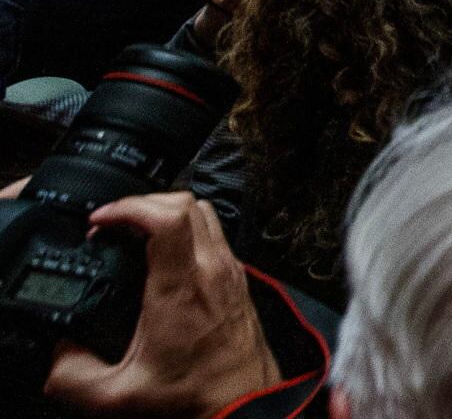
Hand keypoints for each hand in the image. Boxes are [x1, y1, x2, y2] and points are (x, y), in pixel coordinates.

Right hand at [38, 193, 276, 415]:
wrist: (244, 406)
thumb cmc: (195, 397)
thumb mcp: (116, 397)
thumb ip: (73, 376)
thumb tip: (58, 353)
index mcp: (182, 288)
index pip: (167, 217)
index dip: (129, 207)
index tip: (102, 220)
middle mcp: (212, 270)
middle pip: (186, 203)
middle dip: (142, 203)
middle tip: (112, 224)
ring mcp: (229, 271)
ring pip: (204, 213)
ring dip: (166, 212)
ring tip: (133, 232)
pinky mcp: (237, 279)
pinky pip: (213, 235)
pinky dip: (185, 231)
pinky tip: (161, 256)